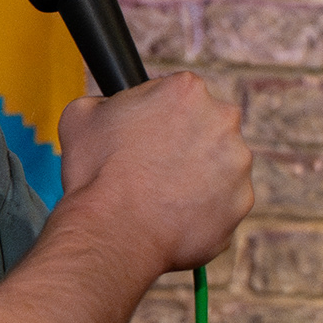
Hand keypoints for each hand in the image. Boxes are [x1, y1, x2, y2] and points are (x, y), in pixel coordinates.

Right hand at [56, 73, 254, 278]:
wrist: (112, 231)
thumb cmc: (95, 173)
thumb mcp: (81, 116)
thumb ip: (105, 102)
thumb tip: (107, 107)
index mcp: (187, 90)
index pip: (180, 97)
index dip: (161, 118)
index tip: (147, 138)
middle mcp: (223, 120)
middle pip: (208, 128)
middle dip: (187, 145)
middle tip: (155, 169)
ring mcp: (237, 164)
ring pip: (220, 166)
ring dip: (199, 177)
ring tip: (162, 197)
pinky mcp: (241, 203)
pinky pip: (224, 204)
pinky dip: (205, 210)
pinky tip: (175, 217)